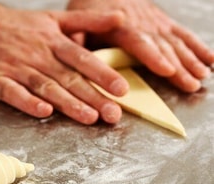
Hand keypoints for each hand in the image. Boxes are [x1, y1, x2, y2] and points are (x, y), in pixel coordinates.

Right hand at [0, 1, 128, 123]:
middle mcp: (36, 54)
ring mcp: (14, 67)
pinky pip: (13, 92)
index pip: (82, 58)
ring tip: (89, 117)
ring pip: (46, 86)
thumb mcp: (50, 17)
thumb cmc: (11, 26)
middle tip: (114, 114)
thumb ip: (85, 21)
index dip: (103, 74)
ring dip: (68, 103)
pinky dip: (28, 102)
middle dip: (93, 96)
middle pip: (68, 77)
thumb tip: (120, 16)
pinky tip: (43, 112)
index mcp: (51, 40)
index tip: (122, 89)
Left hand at [67, 0, 213, 92]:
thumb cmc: (89, 7)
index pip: (139, 42)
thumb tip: (75, 60)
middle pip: (163, 46)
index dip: (154, 56)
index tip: (167, 70)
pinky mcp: (163, 22)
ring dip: (191, 59)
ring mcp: (155, 22)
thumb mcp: (77, 21)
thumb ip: (78, 41)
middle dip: (179, 66)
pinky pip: (183, 34)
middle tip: (191, 84)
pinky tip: (211, 60)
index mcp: (120, 26)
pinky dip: (198, 47)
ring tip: (202, 77)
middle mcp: (142, 23)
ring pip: (176, 41)